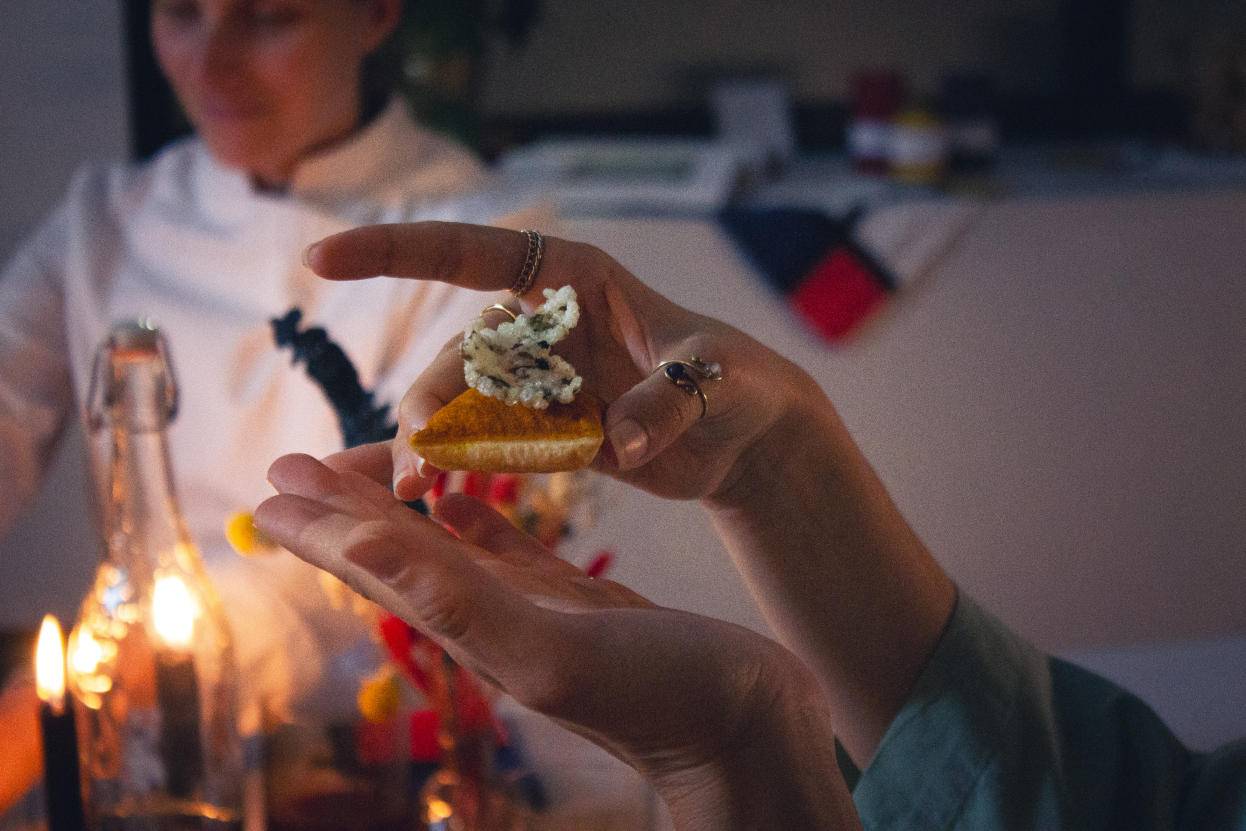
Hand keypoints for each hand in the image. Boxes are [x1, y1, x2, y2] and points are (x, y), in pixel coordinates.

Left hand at [254, 449, 858, 830]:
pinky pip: (512, 556)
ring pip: (449, 549)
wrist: (745, 735)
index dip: (319, 526)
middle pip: (396, 553)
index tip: (272, 483)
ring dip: (401, 510)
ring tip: (368, 474)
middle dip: (343, 508)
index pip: (375, 566)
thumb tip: (358, 544)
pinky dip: (478, 525)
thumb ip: (457, 600)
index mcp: (472, 629)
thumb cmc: (660, 701)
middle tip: (295, 465)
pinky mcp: (581, 605)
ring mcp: (536, 613)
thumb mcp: (548, 651)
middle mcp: (492, 620)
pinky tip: (460, 503)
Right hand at [303, 222, 815, 503]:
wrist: (749, 436)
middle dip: (426, 405)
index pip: (473, 253)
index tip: (322, 256)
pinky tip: (418, 499)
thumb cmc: (738, 381)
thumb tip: (620, 438)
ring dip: (431, 444)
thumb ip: (666, 401)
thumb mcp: (713, 379)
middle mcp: (544, 326)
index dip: (395, 250)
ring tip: (413, 490)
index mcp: (573, 280)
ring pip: (460, 406)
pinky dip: (455, 470)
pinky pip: (486, 447)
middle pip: (459, 355)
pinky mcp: (546, 432)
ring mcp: (540, 380)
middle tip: (416, 463)